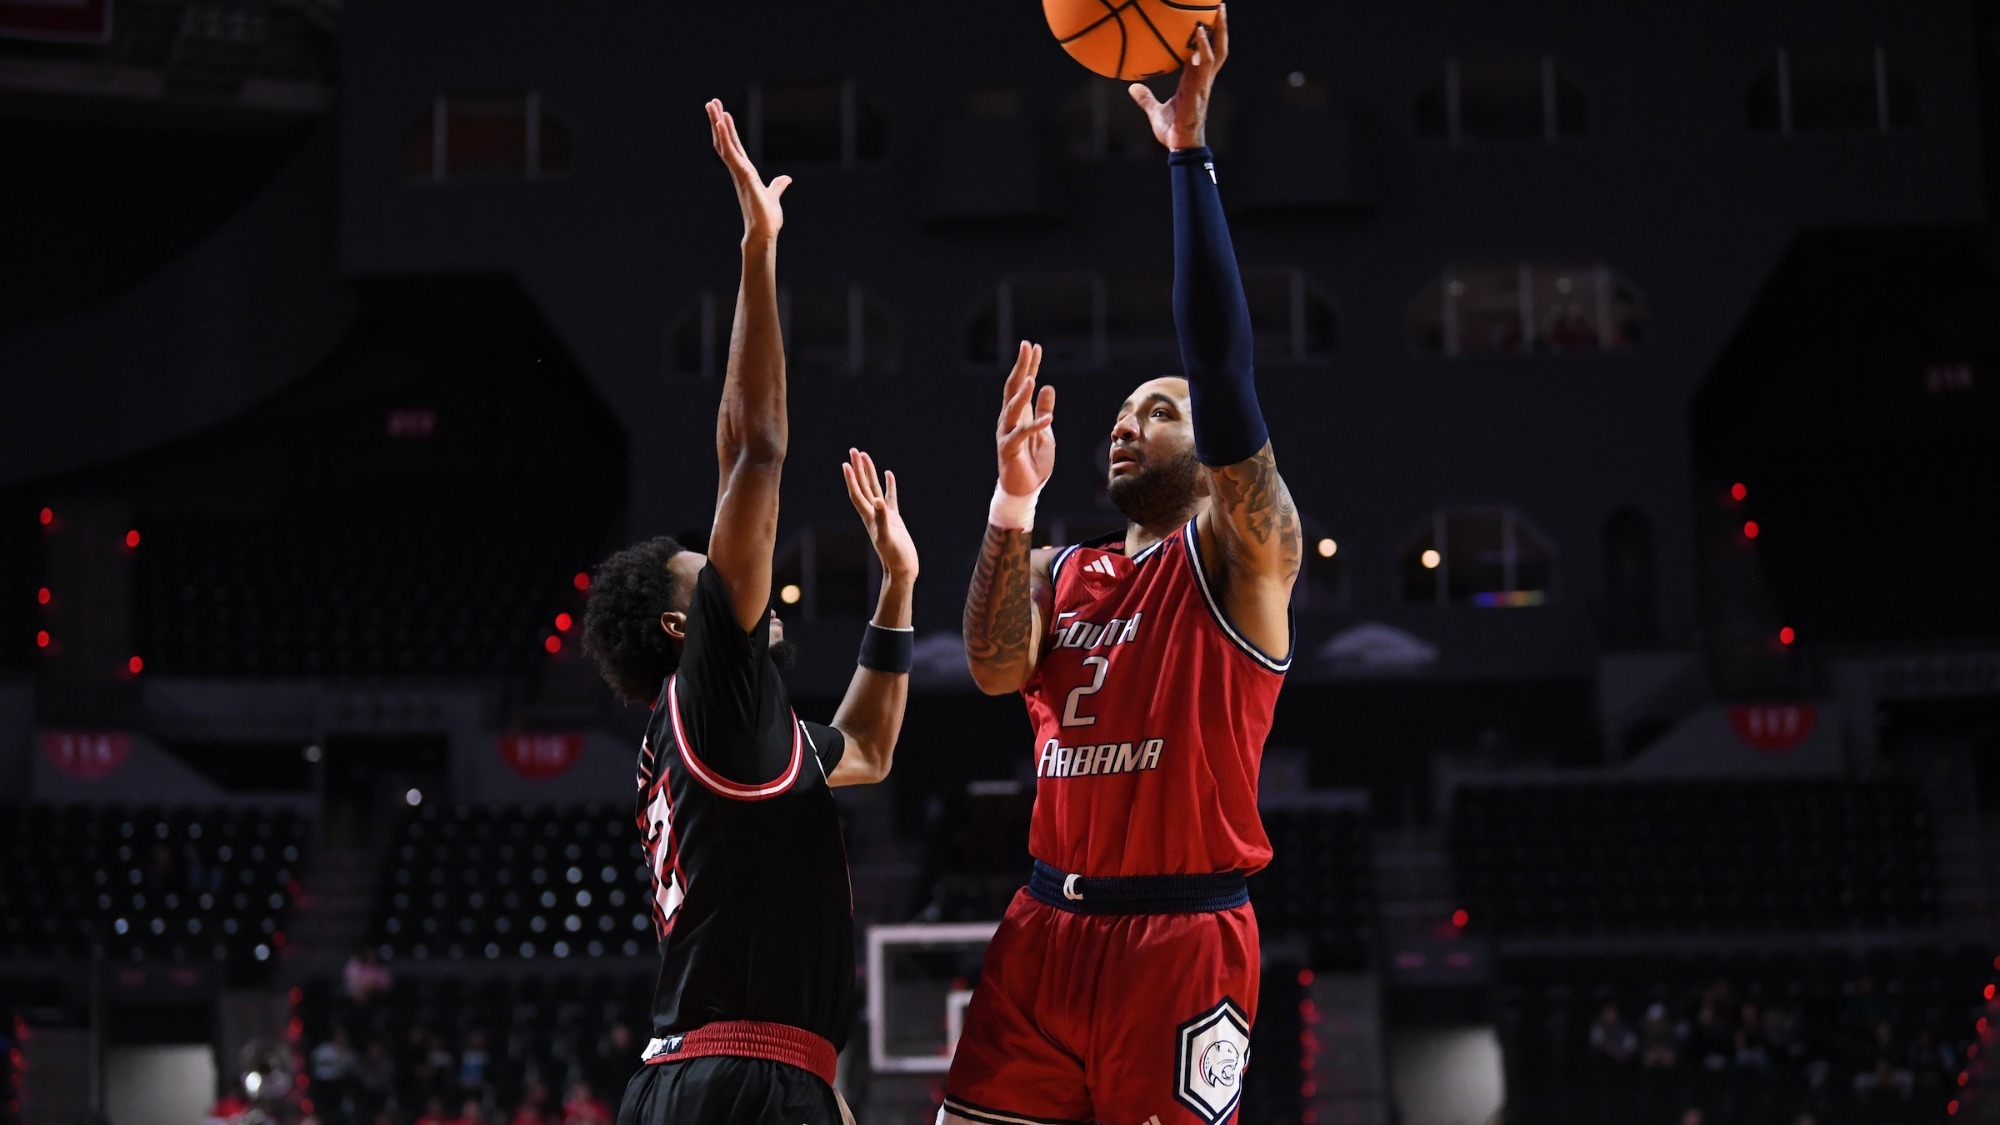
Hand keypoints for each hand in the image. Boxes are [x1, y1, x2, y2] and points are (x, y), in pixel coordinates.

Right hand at [707, 98, 790, 243]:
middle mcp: (738, 170)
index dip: (728, 130)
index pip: (735, 146)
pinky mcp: (742, 175)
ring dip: (718, 123)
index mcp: (745, 171)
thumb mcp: (774, 195)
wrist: (764, 232)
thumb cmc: (766, 218)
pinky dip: (725, 137)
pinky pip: (731, 153)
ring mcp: (738, 172)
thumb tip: (786, 179)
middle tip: (711, 102)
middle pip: (726, 140)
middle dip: (718, 121)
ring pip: (725, 143)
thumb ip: (778, 186)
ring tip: (712, 105)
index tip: (722, 113)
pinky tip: (720, 123)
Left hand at [842, 448, 917, 581]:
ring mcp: (884, 515)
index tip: (846, 463)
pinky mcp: (894, 519)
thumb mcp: (888, 538)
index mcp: (869, 517)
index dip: (851, 479)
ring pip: (874, 489)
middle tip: (854, 451)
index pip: (857, 494)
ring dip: (869, 473)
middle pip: (863, 486)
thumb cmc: (894, 558)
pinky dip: (888, 485)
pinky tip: (889, 474)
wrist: (901, 570)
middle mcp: (873, 514)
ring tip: (866, 456)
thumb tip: (878, 501)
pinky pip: (890, 497)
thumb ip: (883, 519)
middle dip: (858, 469)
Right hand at [995, 341, 1054, 497]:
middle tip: (1026, 348)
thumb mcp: (1045, 431)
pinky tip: (1047, 419)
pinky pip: (1022, 435)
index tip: (1033, 346)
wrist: (1024, 488)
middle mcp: (1009, 420)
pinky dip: (1035, 427)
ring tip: (1031, 378)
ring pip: (1012, 409)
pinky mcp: (1009, 450)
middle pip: (1013, 389)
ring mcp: (1007, 433)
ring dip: (1021, 394)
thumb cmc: (1033, 460)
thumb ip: (1044, 410)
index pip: (1022, 384)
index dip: (1029, 365)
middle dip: (1021, 368)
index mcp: (1018, 413)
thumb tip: (1047, 387)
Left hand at [1127, 2, 1227, 150]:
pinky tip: (1198, 32)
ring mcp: (1203, 83)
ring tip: (1216, 10)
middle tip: (1219, 6)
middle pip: (1218, 48)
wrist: (1180, 146)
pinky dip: (1203, 46)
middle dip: (1221, 27)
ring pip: (1216, 51)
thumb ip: (1146, 98)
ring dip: (1217, 30)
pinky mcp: (1200, 88)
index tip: (1208, 18)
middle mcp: (1203, 78)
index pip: (1205, 53)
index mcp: (1194, 81)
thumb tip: (1132, 87)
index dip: (1209, 37)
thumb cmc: (1171, 131)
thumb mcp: (1155, 111)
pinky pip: (1205, 63)